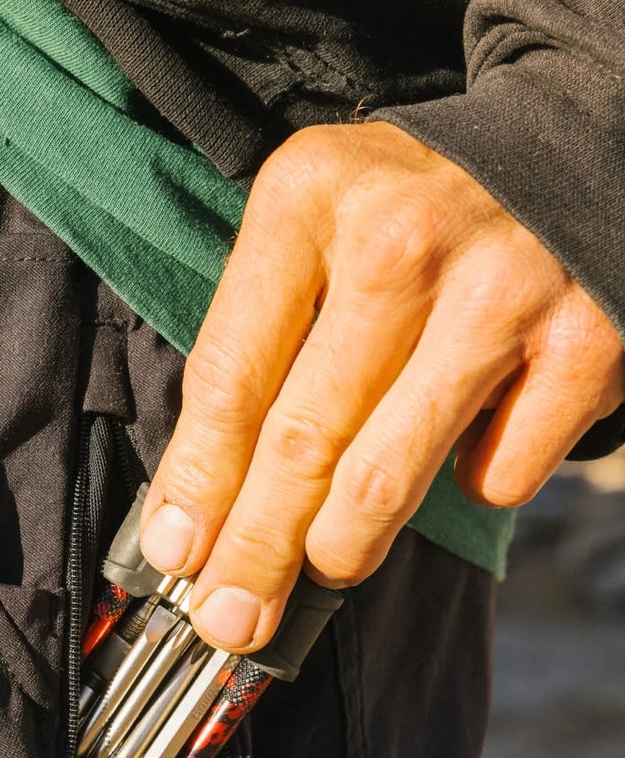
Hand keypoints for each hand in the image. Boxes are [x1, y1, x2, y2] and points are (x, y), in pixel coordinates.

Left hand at [140, 121, 624, 651]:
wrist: (576, 137)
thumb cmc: (416, 207)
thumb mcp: (316, 228)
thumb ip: (255, 346)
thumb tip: (192, 515)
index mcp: (308, 199)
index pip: (231, 375)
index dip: (196, 483)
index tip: (173, 556)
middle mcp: (400, 238)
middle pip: (301, 441)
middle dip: (254, 551)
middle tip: (229, 620)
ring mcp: (500, 291)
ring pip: (386, 477)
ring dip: (340, 552)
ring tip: (321, 572)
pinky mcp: (584, 342)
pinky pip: (496, 476)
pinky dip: (471, 486)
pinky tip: (461, 448)